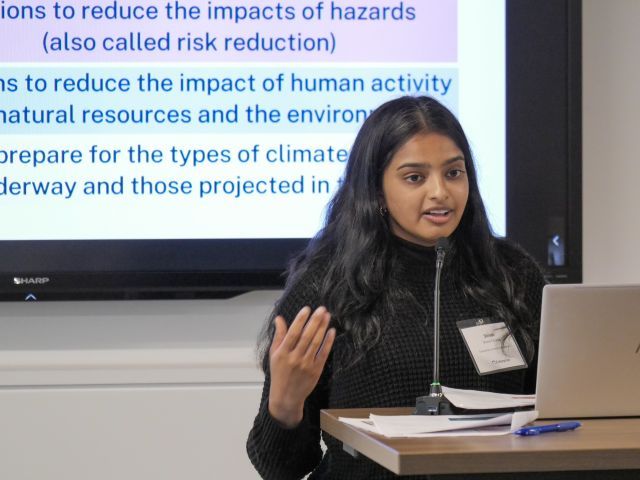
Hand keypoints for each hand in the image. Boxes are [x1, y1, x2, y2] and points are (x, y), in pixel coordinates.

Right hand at [268, 306, 335, 427]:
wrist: (286, 397)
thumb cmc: (279, 373)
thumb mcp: (274, 355)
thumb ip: (279, 336)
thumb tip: (279, 318)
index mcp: (283, 353)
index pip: (293, 333)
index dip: (300, 320)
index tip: (307, 309)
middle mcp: (295, 358)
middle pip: (307, 336)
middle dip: (315, 321)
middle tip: (322, 309)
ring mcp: (306, 364)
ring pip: (316, 343)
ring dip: (322, 328)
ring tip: (327, 316)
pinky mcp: (316, 370)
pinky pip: (323, 353)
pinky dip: (328, 342)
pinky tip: (331, 331)